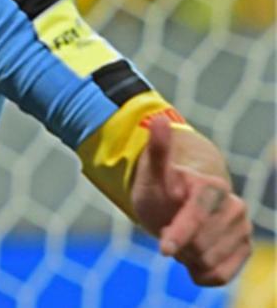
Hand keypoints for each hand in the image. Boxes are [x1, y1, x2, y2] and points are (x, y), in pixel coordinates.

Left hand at [131, 116, 251, 284]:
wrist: (179, 203)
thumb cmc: (162, 188)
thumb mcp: (151, 173)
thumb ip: (157, 150)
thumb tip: (157, 119)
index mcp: (213, 187)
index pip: (199, 215)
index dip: (180, 233)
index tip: (163, 249)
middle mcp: (235, 207)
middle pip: (201, 245)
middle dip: (178, 243)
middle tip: (168, 229)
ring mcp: (242, 229)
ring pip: (209, 262)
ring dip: (187, 257)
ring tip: (181, 238)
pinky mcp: (244, 249)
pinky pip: (219, 276)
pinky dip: (199, 273)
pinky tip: (191, 257)